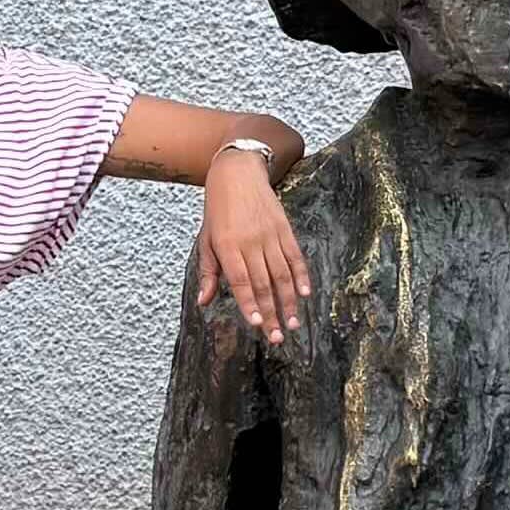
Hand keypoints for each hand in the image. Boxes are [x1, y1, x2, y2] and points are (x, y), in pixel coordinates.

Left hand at [191, 152, 308, 344]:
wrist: (237, 172)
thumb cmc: (218, 210)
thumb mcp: (206, 239)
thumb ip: (208, 272)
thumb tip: (204, 302)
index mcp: (227, 246)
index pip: (240, 281)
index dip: (250, 304)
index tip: (256, 324)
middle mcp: (250, 242)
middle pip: (263, 283)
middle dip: (271, 312)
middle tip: (277, 336)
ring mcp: (269, 235)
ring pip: (282, 274)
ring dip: (289, 301)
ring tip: (293, 323)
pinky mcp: (284, 229)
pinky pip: (295, 256)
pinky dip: (302, 275)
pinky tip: (306, 293)